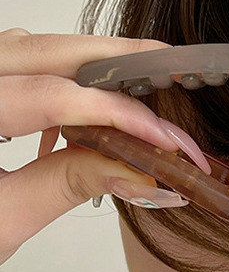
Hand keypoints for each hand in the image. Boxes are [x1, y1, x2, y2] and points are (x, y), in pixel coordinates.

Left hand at [0, 28, 201, 265]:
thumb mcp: (1, 222)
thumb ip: (70, 186)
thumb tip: (141, 171)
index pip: (50, 97)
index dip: (118, 114)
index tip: (165, 138)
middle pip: (42, 49)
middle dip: (113, 56)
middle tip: (168, 64)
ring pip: (29, 49)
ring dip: (87, 66)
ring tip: (135, 94)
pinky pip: (13, 63)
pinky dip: (56, 79)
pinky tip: (78, 114)